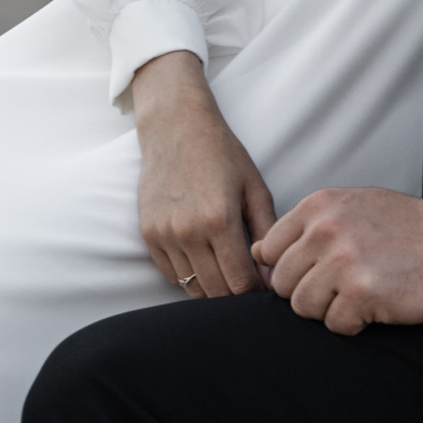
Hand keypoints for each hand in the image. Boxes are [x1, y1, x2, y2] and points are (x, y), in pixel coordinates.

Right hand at [130, 52, 275, 300]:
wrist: (175, 127)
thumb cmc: (222, 154)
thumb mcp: (254, 188)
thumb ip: (267, 233)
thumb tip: (273, 275)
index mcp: (220, 220)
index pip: (240, 283)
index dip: (256, 292)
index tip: (265, 286)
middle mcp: (188, 232)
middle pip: (217, 292)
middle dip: (237, 295)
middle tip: (248, 281)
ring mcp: (164, 234)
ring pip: (193, 288)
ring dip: (214, 287)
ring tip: (227, 270)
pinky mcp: (149, 234)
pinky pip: (172, 275)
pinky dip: (190, 276)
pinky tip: (204, 259)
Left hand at [254, 185, 422, 334]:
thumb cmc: (403, 230)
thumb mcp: (349, 209)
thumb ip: (303, 228)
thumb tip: (258, 252)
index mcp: (319, 206)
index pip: (269, 250)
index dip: (290, 269)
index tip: (315, 272)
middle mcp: (326, 229)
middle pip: (283, 283)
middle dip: (308, 292)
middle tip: (342, 287)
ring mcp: (342, 261)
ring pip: (303, 307)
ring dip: (330, 309)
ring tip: (359, 294)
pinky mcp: (361, 293)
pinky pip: (335, 324)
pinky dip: (354, 323)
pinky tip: (376, 306)